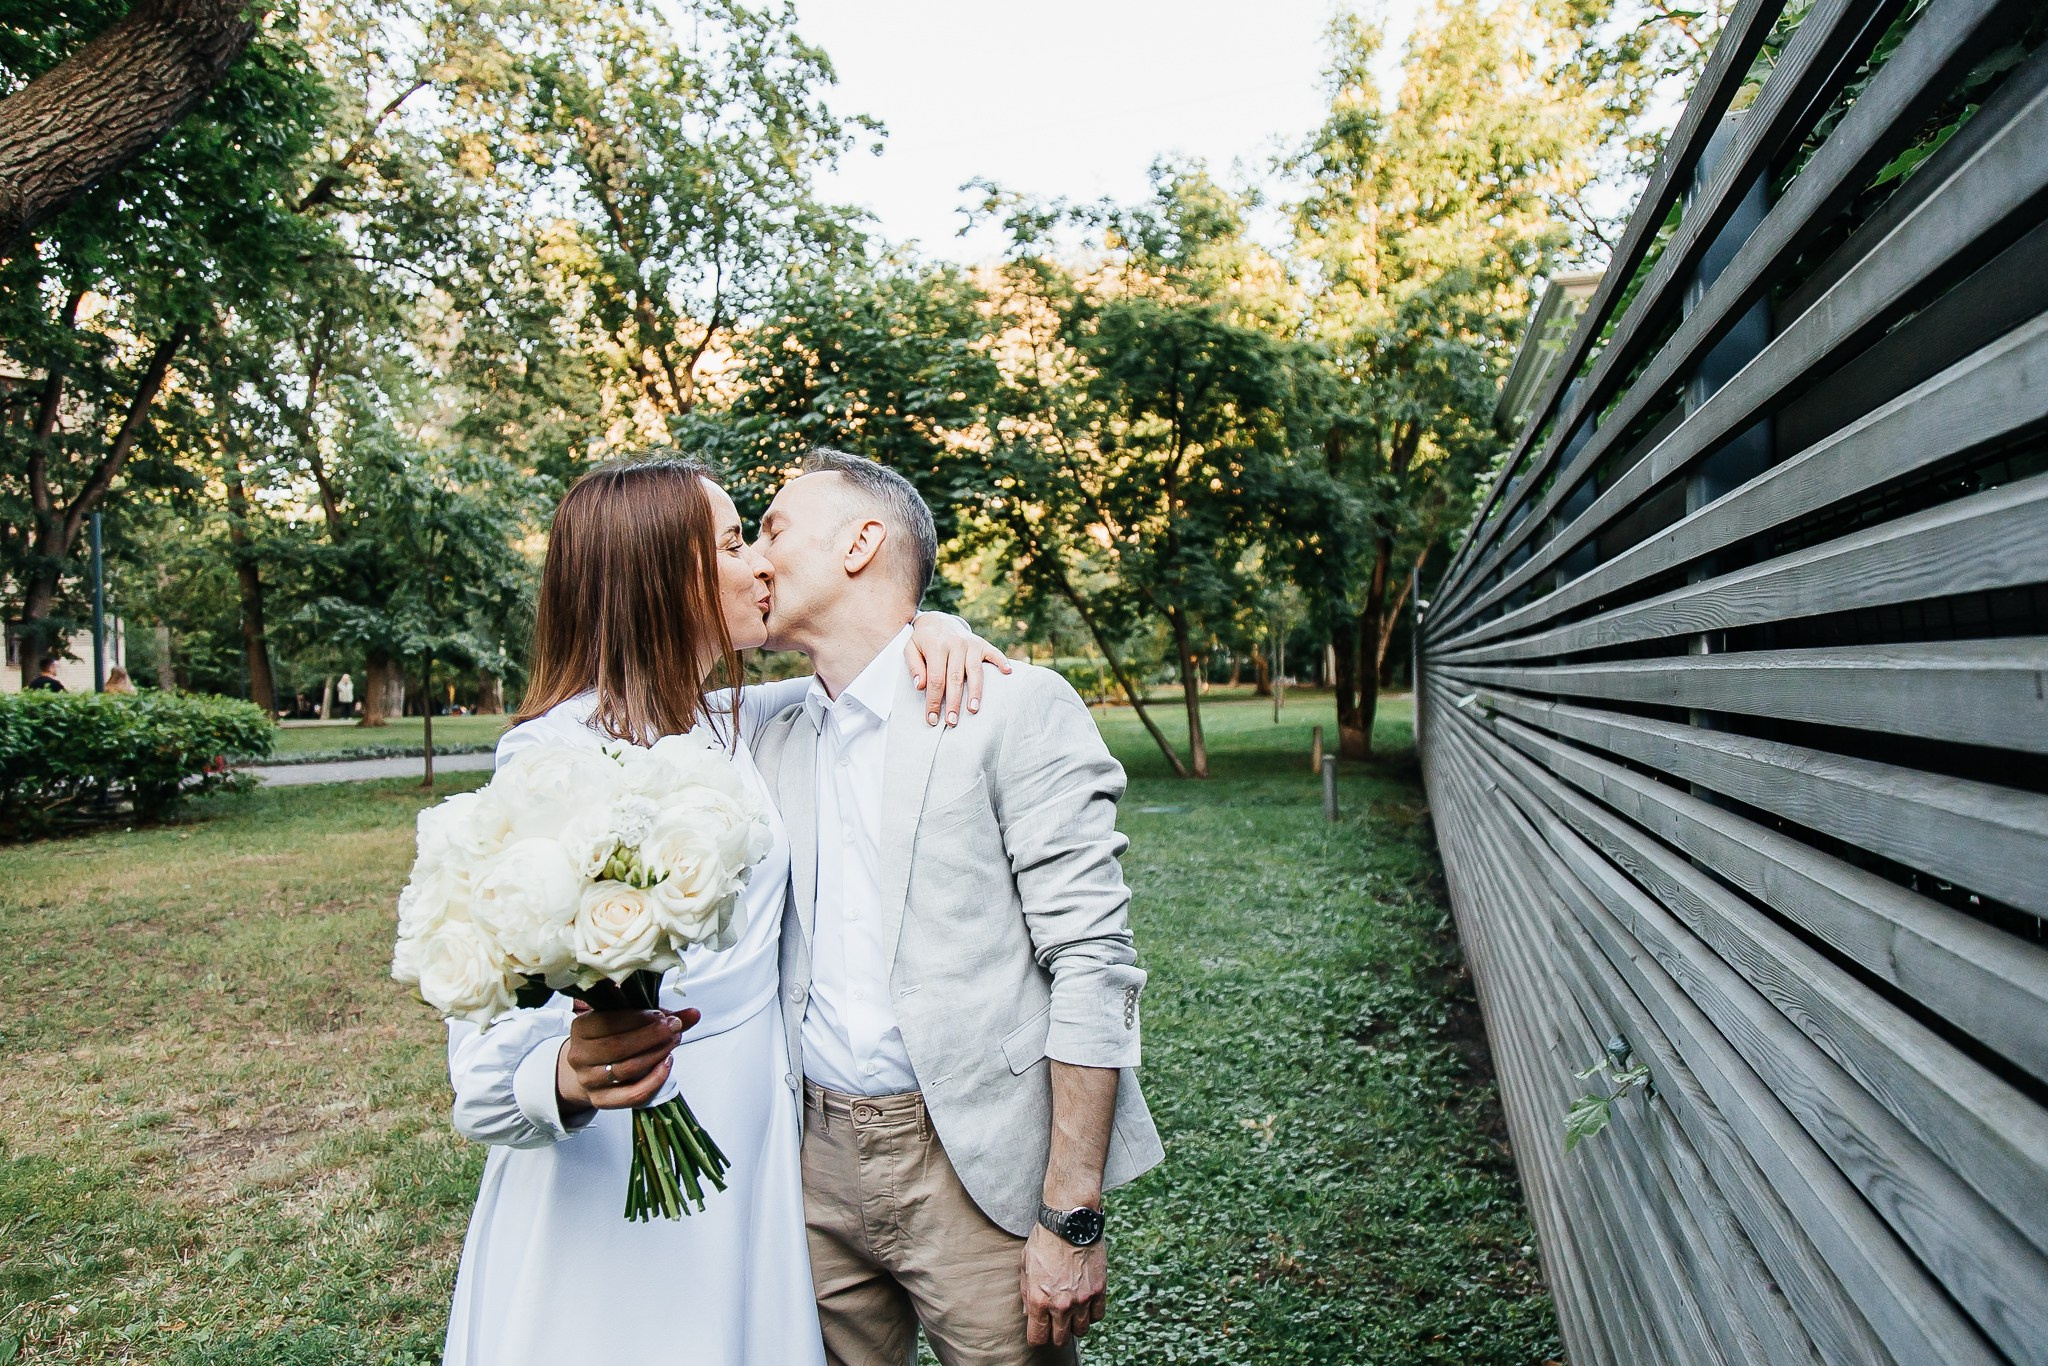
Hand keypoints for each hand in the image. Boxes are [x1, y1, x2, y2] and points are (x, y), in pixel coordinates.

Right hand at [555, 1006, 698, 1115]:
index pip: (608, 1022)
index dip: (639, 1018)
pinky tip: (666, 1064)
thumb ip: (659, 1015)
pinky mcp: (602, 1101)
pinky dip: (654, 1080)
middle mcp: (580, 1055)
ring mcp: (589, 1080)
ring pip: (627, 1069)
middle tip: (675, 1028)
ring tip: (673, 1042)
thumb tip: (693, 1013)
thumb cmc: (611, 1037)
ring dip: (656, 1054)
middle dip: (652, 1036)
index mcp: (581, 1028)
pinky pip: (632, 1094)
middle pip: (618, 1047)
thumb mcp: (629, 1019)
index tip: (662, 1015)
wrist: (590, 1068)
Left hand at [905, 613, 1011, 726]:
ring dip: (975, 692)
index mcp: (936, 646)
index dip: (934, 701)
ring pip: (975, 671)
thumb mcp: (910, 649)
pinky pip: (994, 653)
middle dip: (954, 702)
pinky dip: (1001, 662)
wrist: (938, 620)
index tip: (932, 718)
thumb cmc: (923, 640)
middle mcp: (955, 644)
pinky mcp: (982, 644)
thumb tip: (921, 686)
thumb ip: (914, 667)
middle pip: (955, 678)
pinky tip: (1007, 673)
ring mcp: (971, 644)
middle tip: (952, 722)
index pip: (936, 679)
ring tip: (973, 710)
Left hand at [1020, 1223, 1106, 1347]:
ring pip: (1081, 1331)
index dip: (1037, 1336)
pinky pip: (1098, 1315)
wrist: (1069, 1222)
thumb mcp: (1026, 1266)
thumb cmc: (1044, 1240)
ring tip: (1071, 1314)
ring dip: (1074, 1325)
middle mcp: (1061, 1305)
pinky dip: (1091, 1314)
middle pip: (1060, 1339)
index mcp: (1039, 1300)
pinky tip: (1085, 1305)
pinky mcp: (1098, 1290)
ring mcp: (1082, 1299)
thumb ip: (1027, 1293)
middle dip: (1056, 1334)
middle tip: (1055, 1323)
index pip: (1038, 1337)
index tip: (1039, 1330)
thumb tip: (1028, 1311)